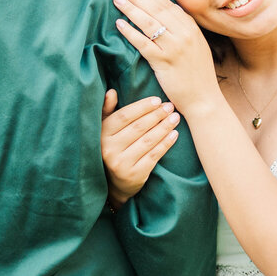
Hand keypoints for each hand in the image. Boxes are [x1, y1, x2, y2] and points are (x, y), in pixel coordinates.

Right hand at [101, 90, 179, 204]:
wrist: (113, 183)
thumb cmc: (111, 148)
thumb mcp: (104, 130)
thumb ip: (107, 111)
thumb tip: (111, 92)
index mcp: (101, 134)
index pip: (124, 116)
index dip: (142, 107)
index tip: (157, 100)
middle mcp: (109, 149)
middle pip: (138, 127)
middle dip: (157, 115)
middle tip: (170, 107)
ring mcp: (121, 163)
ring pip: (148, 141)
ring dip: (164, 127)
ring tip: (175, 118)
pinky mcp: (134, 175)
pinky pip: (154, 155)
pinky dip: (166, 143)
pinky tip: (174, 134)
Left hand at [113, 0, 218, 114]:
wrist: (204, 98)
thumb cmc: (198, 74)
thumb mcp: (197, 45)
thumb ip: (185, 28)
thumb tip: (171, 9)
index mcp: (192, 28)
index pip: (167, 4)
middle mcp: (184, 34)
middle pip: (156, 9)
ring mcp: (175, 47)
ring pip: (148, 22)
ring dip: (131, 9)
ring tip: (117, 0)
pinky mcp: (164, 62)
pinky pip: (143, 43)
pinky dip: (130, 32)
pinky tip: (119, 24)